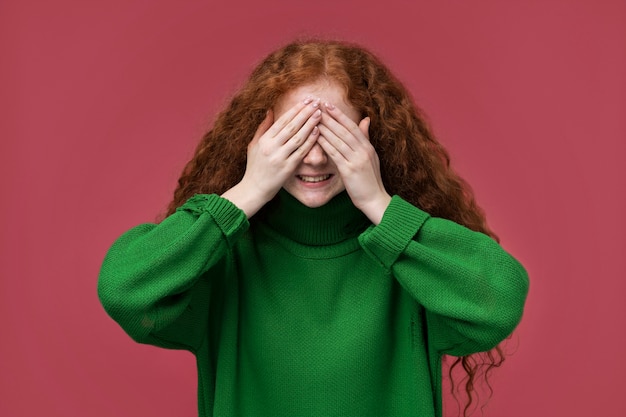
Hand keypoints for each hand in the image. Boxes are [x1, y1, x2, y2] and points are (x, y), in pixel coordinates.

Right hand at [222, 97, 321, 217]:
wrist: (255, 188)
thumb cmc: (255, 166)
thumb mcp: (254, 145)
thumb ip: (263, 127)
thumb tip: (270, 110)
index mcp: (264, 140)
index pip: (282, 121)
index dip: (295, 109)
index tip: (306, 100)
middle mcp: (272, 147)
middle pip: (292, 126)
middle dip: (305, 113)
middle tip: (316, 102)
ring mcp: (280, 157)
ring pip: (298, 137)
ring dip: (310, 124)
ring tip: (319, 114)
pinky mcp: (288, 168)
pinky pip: (302, 151)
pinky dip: (310, 140)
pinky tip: (318, 131)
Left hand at [317, 102, 390, 223]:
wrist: (375, 200)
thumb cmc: (370, 180)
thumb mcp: (371, 157)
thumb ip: (366, 138)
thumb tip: (365, 120)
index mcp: (367, 147)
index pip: (352, 126)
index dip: (339, 115)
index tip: (328, 104)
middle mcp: (363, 151)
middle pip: (344, 130)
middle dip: (330, 116)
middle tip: (317, 105)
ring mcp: (357, 160)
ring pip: (338, 139)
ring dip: (325, 127)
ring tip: (313, 117)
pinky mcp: (349, 170)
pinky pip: (335, 153)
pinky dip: (325, 143)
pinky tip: (316, 137)